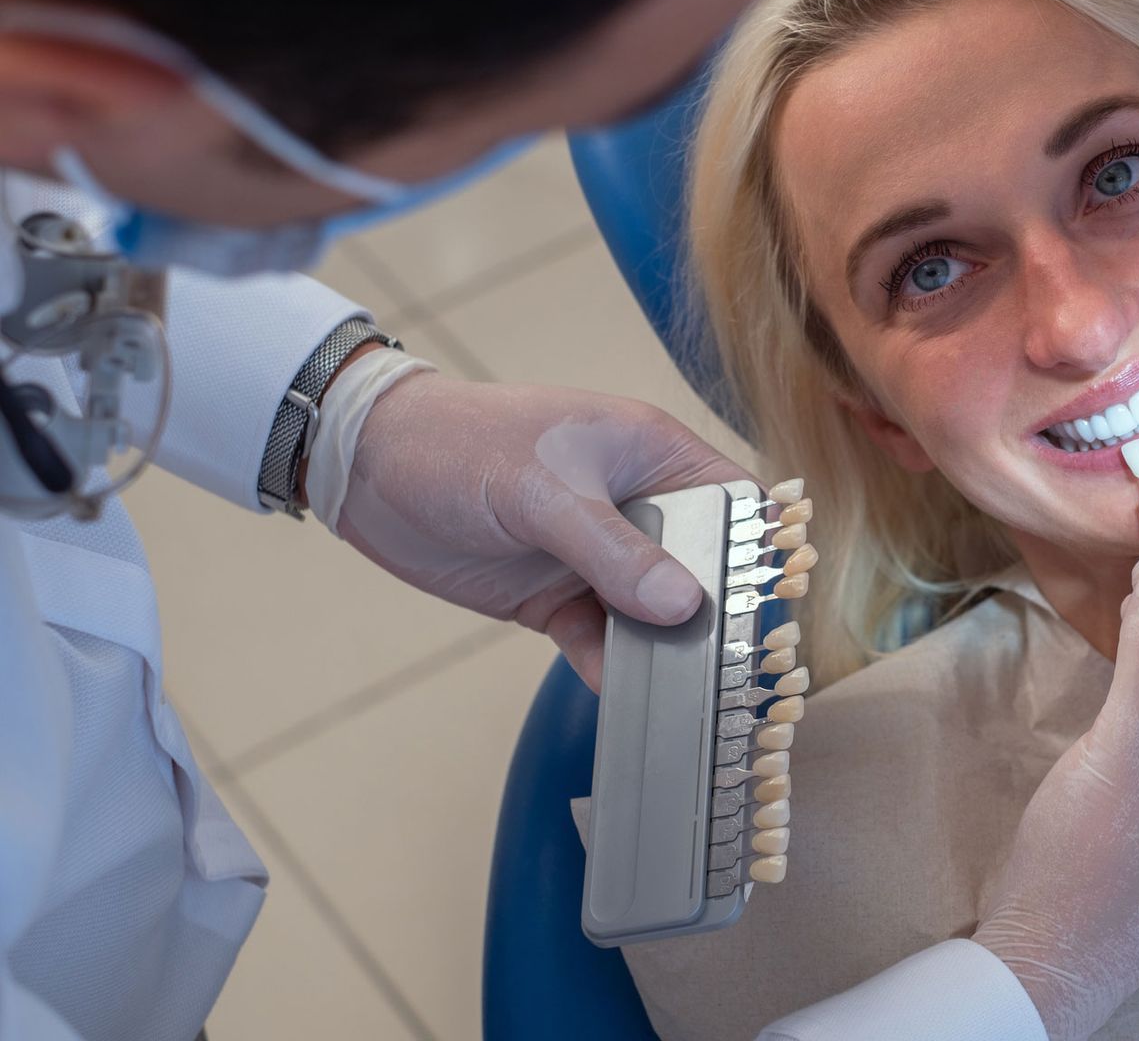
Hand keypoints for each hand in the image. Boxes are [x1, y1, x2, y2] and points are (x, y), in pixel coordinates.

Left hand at [331, 373, 750, 688]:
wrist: (366, 468)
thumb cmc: (462, 444)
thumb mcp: (543, 490)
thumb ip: (613, 549)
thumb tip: (682, 605)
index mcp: (653, 454)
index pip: (735, 504)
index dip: (760, 553)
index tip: (768, 609)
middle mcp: (638, 505)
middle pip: (704, 569)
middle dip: (717, 617)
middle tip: (734, 672)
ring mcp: (598, 555)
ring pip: (654, 613)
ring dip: (666, 652)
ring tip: (686, 698)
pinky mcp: (557, 596)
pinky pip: (602, 640)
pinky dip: (614, 669)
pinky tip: (626, 698)